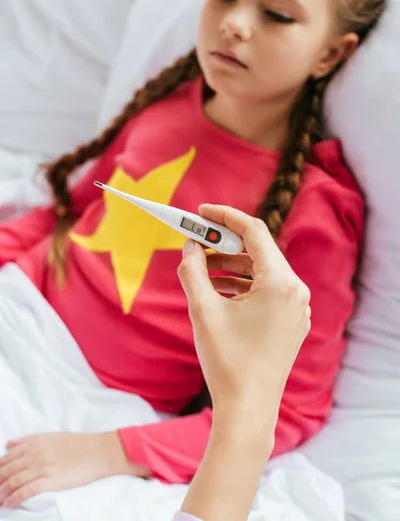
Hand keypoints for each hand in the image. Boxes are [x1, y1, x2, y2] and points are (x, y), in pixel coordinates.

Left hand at [0, 431, 149, 508]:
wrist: (98, 451)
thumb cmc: (77, 443)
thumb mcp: (52, 436)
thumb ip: (29, 440)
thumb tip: (9, 444)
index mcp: (35, 442)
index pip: (7, 457)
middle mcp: (35, 453)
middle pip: (6, 470)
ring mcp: (42, 466)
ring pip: (13, 481)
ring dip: (2, 493)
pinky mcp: (50, 480)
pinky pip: (26, 491)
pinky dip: (14, 499)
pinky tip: (8, 504)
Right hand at [177, 204, 310, 423]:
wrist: (249, 410)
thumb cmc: (226, 361)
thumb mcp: (202, 310)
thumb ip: (192, 270)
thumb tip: (190, 245)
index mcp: (280, 283)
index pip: (254, 231)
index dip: (224, 217)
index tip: (200, 211)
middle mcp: (296, 291)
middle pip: (258, 250)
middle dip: (225, 243)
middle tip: (196, 240)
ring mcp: (297, 308)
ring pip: (262, 271)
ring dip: (231, 265)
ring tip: (200, 268)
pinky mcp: (291, 322)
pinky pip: (267, 290)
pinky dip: (242, 284)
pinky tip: (217, 289)